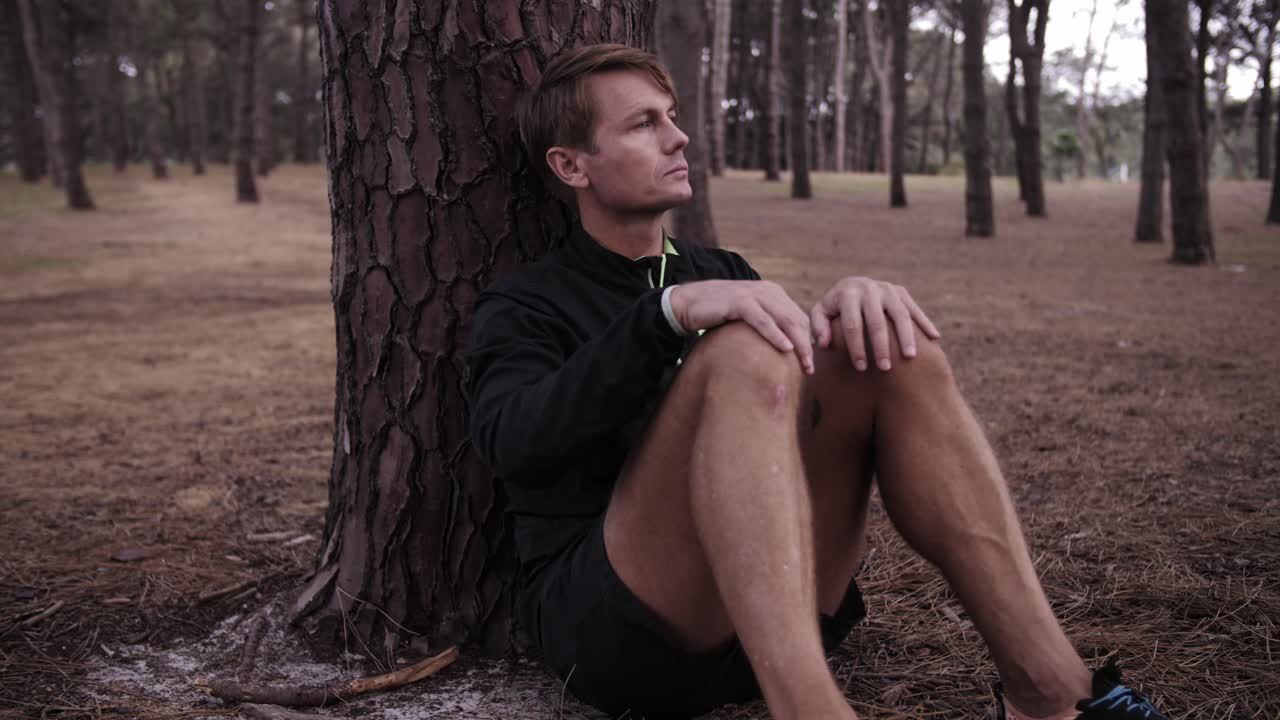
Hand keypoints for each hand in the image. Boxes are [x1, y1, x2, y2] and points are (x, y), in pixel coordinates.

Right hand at [669, 280, 815, 373]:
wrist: (687, 303)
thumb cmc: (717, 314)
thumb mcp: (747, 316)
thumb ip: (765, 324)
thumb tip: (783, 349)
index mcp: (773, 293)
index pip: (799, 318)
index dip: (808, 340)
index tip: (810, 363)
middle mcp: (767, 291)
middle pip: (797, 319)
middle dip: (807, 346)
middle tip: (811, 369)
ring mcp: (754, 294)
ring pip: (785, 320)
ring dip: (798, 343)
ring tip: (804, 363)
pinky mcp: (740, 301)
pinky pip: (763, 320)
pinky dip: (776, 334)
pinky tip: (786, 349)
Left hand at [809, 277, 940, 370]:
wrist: (851, 285)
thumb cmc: (834, 308)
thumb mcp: (821, 314)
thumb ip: (819, 327)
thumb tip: (824, 343)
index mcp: (847, 293)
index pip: (852, 324)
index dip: (856, 347)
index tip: (861, 368)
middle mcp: (869, 288)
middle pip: (877, 321)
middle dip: (881, 346)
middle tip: (885, 369)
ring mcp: (887, 289)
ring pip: (900, 314)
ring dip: (906, 336)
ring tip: (910, 357)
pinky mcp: (900, 292)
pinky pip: (914, 309)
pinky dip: (925, 323)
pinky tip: (935, 339)